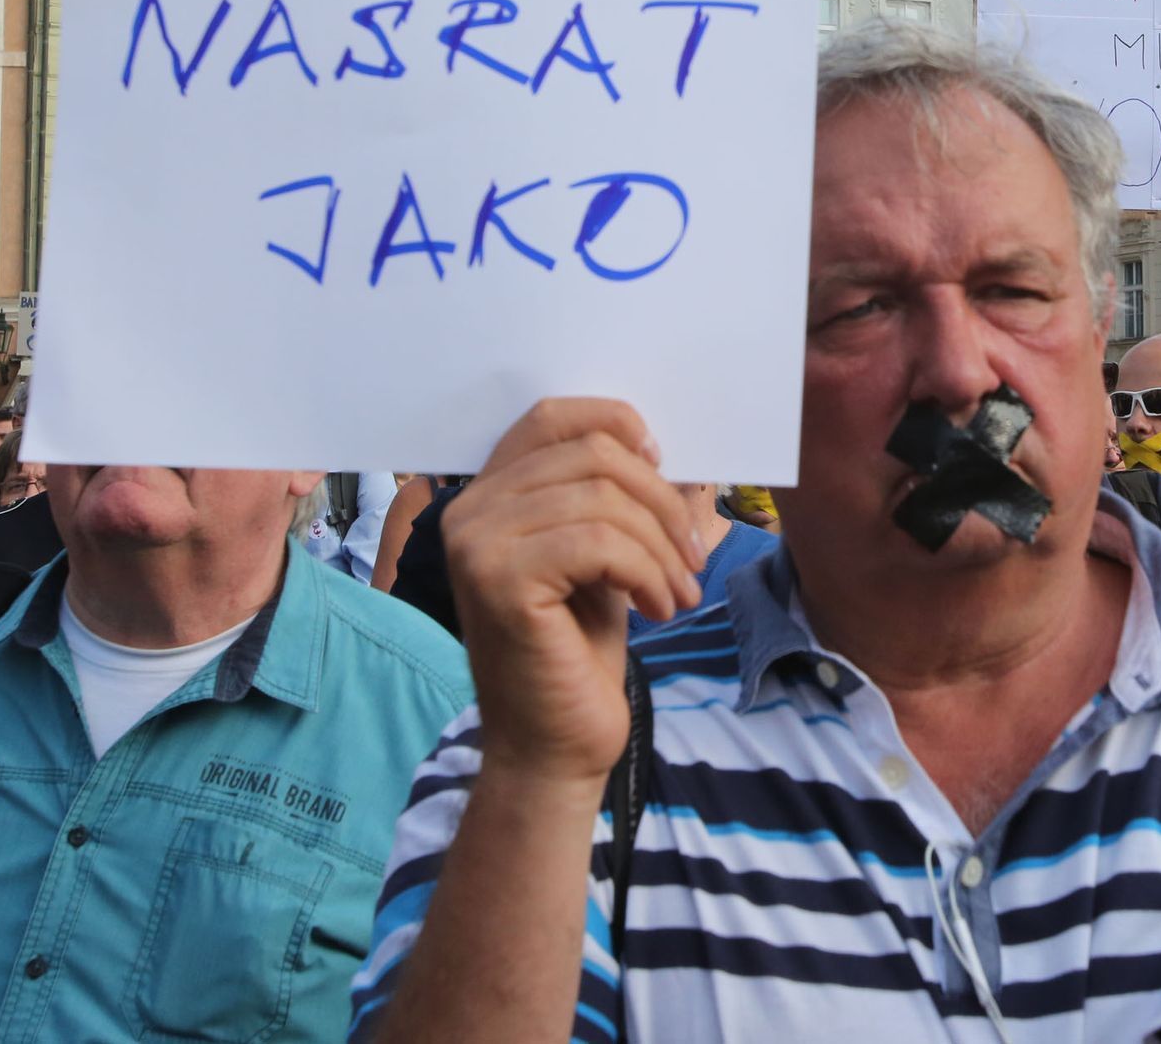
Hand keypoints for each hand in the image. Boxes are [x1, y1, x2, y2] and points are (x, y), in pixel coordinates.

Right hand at [444, 398, 704, 786]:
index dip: (619, 425)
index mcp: (488, 493)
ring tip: (679, 591)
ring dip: (662, 546)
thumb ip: (613, 497)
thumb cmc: (580, 649)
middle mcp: (469, 510)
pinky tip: (660, 610)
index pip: (553, 415)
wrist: (556, 745)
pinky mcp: (499, 580)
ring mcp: (476, 544)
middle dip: (661, 502)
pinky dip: (648, 572)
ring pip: (602, 499)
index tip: (665, 470)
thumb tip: (662, 448)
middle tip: (692, 557)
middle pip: (592, 455)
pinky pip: (600, 543)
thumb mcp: (604, 555)